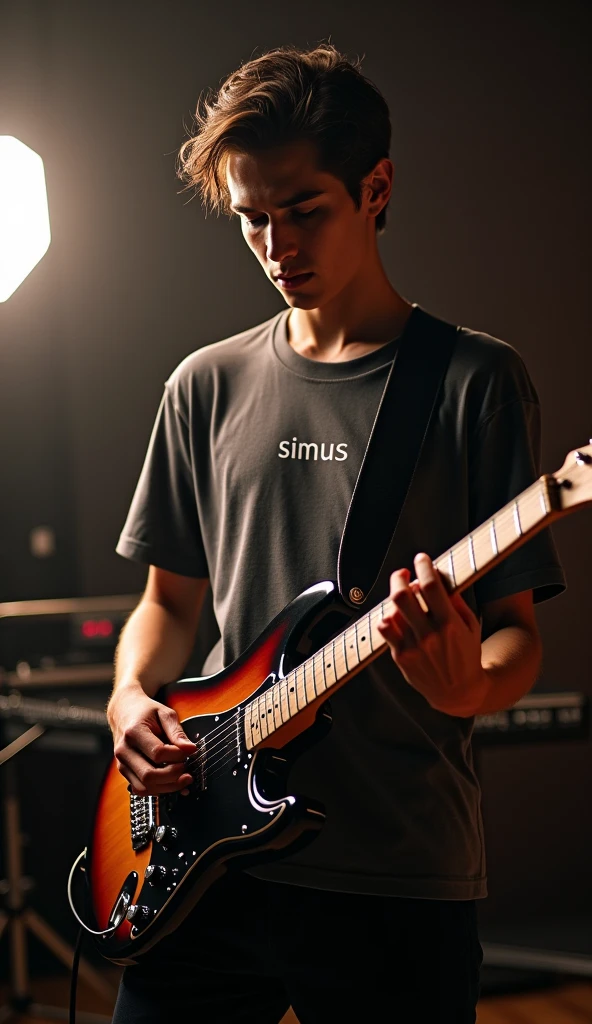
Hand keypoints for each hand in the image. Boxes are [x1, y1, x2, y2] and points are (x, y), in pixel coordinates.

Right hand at [107, 683, 196, 795]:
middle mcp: (124, 750)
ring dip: (167, 787)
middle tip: (187, 768)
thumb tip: (190, 749)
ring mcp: (122, 763)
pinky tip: (172, 782)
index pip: (158, 753)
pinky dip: (158, 789)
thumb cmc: (145, 712)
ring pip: (144, 787)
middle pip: (149, 775)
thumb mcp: (165, 713)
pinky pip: (140, 789)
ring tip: (183, 777)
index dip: (178, 755)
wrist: (124, 712)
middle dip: (173, 775)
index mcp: (133, 732)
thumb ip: (177, 732)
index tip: (189, 751)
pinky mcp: (125, 772)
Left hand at [376, 553, 488, 716]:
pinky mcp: (400, 657)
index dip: (424, 566)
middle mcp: (429, 635)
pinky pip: (384, 629)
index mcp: (450, 624)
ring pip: (391, 611)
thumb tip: (438, 576)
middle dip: (400, 577)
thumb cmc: (466, 654)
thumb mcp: (471, 626)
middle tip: (404, 574)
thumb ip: (456, 601)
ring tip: (404, 599)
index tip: (421, 558)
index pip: (431, 586)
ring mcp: (412, 647)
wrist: (457, 692)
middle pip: (402, 595)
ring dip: (396, 599)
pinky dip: (388, 617)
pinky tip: (396, 616)